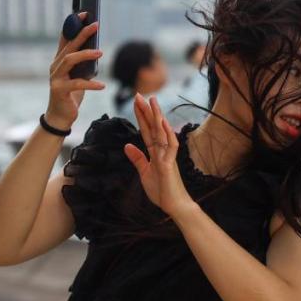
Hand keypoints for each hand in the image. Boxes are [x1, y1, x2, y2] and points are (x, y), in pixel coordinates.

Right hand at [46, 11, 104, 128]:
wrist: (60, 116)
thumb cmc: (71, 94)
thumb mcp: (78, 76)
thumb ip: (83, 64)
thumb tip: (97, 50)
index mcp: (59, 60)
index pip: (65, 38)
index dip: (73, 25)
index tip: (84, 13)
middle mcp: (55, 66)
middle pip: (69, 46)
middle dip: (82, 34)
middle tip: (95, 25)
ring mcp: (55, 78)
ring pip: (69, 60)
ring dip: (85, 55)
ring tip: (101, 53)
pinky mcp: (59, 91)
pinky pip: (76, 84)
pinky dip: (90, 84)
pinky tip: (102, 85)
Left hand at [125, 93, 194, 217]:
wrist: (174, 205)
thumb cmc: (162, 190)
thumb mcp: (144, 173)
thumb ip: (138, 159)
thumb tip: (127, 145)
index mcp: (155, 152)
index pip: (147, 131)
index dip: (141, 117)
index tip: (136, 102)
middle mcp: (163, 150)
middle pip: (153, 127)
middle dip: (146, 111)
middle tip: (139, 94)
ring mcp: (167, 156)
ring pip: (162, 132)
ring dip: (157, 117)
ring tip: (152, 102)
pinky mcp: (170, 164)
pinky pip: (171, 147)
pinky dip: (167, 134)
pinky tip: (163, 123)